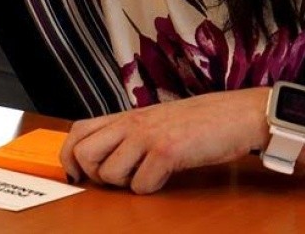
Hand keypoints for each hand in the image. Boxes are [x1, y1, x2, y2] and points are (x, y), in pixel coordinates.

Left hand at [60, 89, 269, 193]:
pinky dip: (150, 189)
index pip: (77, 131)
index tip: (76, 175)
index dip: (68, 156)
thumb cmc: (198, 122)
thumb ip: (128, 134)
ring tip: (147, 175)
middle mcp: (130, 123)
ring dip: (124, 184)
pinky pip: (141, 185)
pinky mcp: (167, 152)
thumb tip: (100, 159)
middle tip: (118, 178)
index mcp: (125, 116)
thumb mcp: (154, 121)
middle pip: (84, 154)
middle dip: (94, 175)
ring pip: (108, 173)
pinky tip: (166, 177)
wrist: (236, 115)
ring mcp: (147, 137)